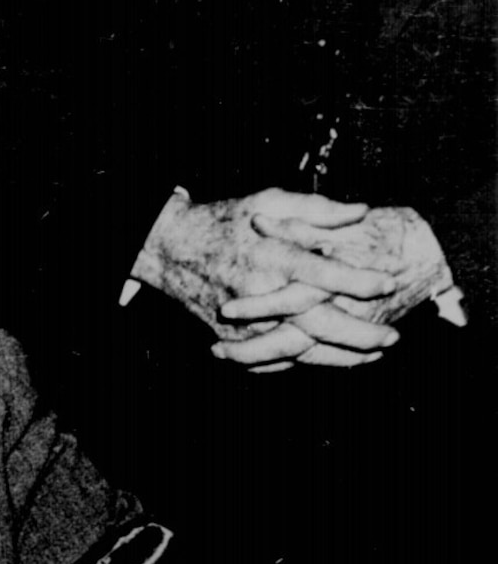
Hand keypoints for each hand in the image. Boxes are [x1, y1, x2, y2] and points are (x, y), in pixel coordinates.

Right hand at [130, 188, 398, 371]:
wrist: (171, 249)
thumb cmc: (225, 220)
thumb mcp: (269, 201)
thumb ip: (316, 208)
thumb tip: (361, 211)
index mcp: (271, 255)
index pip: (323, 273)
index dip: (359, 279)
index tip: (389, 281)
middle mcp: (259, 292)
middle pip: (317, 323)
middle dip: (360, 333)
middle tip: (392, 336)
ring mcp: (244, 322)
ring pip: (300, 349)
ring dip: (340, 357)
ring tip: (371, 355)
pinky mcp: (232, 337)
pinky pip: (272, 359)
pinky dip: (304, 363)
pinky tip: (331, 360)